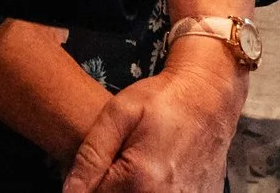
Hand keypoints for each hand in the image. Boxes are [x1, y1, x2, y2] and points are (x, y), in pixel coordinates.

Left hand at [60, 38, 246, 192]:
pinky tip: (158, 171)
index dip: (89, 185)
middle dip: (111, 187)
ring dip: (134, 187)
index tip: (100, 165)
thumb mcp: (119, 114)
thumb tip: (69, 191)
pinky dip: (156, 189)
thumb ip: (92, 155)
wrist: (210, 96)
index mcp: (139, 180)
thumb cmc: (163, 99)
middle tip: (120, 161)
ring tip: (141, 163)